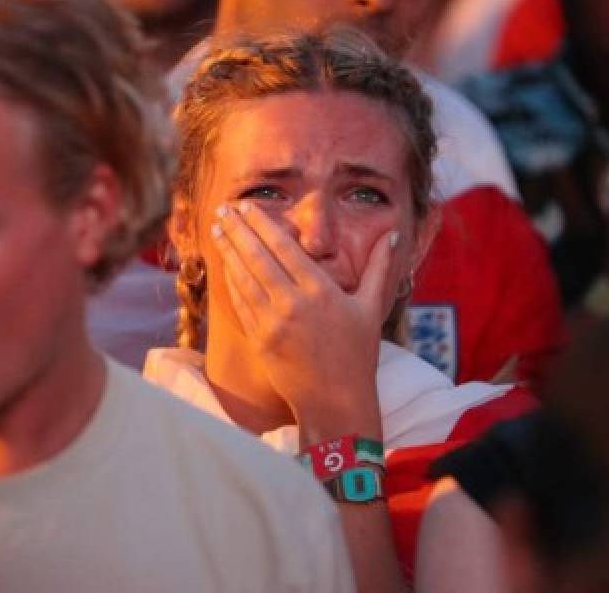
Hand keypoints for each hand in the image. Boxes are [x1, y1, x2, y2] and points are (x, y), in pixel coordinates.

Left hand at [211, 203, 397, 441]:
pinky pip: (241, 304)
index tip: (247, 206)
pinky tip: (224, 265)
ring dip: (228, 251)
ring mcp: (272, 323)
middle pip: (258, 257)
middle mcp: (293, 303)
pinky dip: (231, 281)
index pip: (284, 247)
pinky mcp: (259, 341)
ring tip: (218, 229)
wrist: (336, 402)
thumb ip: (379, 267)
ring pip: (244, 278)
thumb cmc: (358, 355)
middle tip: (224, 209)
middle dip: (238, 230)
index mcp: (320, 290)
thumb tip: (391, 233)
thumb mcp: (372, 307)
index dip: (262, 224)